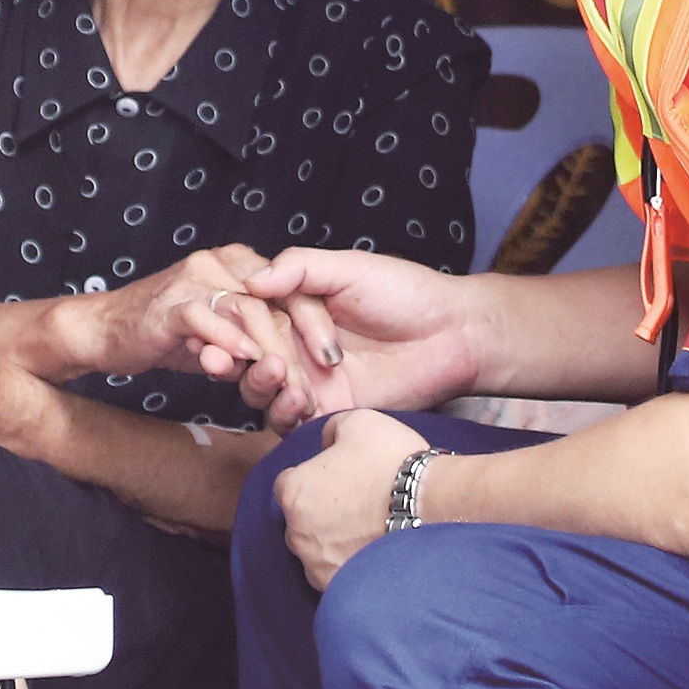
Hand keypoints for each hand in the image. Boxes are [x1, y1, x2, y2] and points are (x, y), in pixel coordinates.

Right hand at [69, 245, 324, 400]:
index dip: (316, 325)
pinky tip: (243, 364)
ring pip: (248, 310)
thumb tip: (291, 356)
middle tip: (314, 384)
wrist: (101, 330)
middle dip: (300, 344)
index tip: (333, 364)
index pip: (293, 289)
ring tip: (285, 382)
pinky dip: (226, 339)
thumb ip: (254, 331)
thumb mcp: (221, 330)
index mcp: (242, 265)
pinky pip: (204, 316)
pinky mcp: (169, 303)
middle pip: (277, 301)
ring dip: (270, 350)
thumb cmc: (164, 332)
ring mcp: (195, 280)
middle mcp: (223, 264)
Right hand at [238, 249, 481, 432]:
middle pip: (246, 355)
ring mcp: (309, 379)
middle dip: (244, 358)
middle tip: (260, 357)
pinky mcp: (327, 411)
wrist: (453, 334)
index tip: (234, 327)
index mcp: (293, 306)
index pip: (249, 316)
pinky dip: (283, 412)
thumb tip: (251, 279)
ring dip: (261, 385)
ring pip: (261, 390)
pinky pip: (288, 420)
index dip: (236, 323)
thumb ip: (300, 268)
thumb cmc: (406, 293)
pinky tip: (300, 399)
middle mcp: (294, 343)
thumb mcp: (350, 268)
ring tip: (280, 374)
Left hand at [275, 410, 430, 590]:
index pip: (289, 483)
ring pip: (317, 551)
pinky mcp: (341, 588)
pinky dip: (350, 565)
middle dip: (321, 511)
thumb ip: (331, 430)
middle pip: (300, 520)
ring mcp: (318, 565)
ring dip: (334, 541)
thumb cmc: (393, 463)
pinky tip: (373, 550)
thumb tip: (328, 444)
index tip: (338, 477)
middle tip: (356, 502)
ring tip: (368, 528)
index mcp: (294, 492)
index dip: (314, 476)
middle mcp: (297, 533)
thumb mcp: (358, 422)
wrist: (433, 506)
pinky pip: (337, 575)